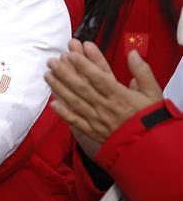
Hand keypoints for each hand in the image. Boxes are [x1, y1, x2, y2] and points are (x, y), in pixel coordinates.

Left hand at [46, 40, 163, 144]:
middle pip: (82, 88)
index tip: (72, 54)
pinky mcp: (93, 131)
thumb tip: (133, 53)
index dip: (84, 65)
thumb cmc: (152, 118)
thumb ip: (142, 72)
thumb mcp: (153, 92)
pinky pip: (76, 122)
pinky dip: (64, 113)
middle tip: (52, 61)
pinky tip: (53, 103)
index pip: (99, 78)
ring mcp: (97, 120)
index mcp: (120, 96)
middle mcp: (106, 107)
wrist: (152, 147)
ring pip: (75, 102)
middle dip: (65, 73)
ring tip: (48, 75)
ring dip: (59, 88)